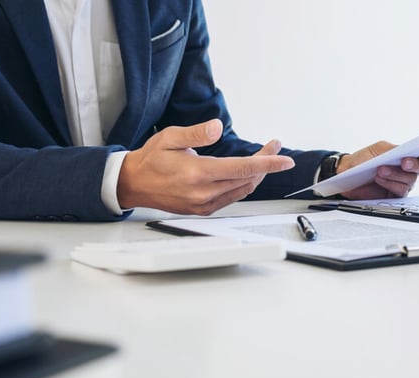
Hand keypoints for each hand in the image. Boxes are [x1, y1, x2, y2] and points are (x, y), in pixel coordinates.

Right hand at [117, 119, 294, 214]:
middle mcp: (203, 193)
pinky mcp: (203, 210)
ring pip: (242, 190)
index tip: (285, 160)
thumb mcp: (170, 137)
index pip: (242, 168)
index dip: (268, 163)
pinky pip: (232, 197)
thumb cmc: (151, 159)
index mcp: (198, 173)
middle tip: (274, 147)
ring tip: (265, 157)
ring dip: (257, 174)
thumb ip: (196, 132)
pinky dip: (244, 184)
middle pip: (247, 179)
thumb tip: (217, 127)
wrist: (133, 184)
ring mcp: (204, 204)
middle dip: (266, 163)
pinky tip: (247, 172)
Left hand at [336, 141, 418, 198]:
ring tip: (380, 170)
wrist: (347, 173)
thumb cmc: (363, 160)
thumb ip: (394, 149)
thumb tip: (407, 150)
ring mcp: (402, 183)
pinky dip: (390, 184)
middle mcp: (407, 170)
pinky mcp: (394, 196)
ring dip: (395, 174)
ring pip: (410, 180)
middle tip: (404, 162)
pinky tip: (379, 179)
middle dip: (414, 165)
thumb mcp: (379, 149)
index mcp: (406, 156)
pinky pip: (399, 191)